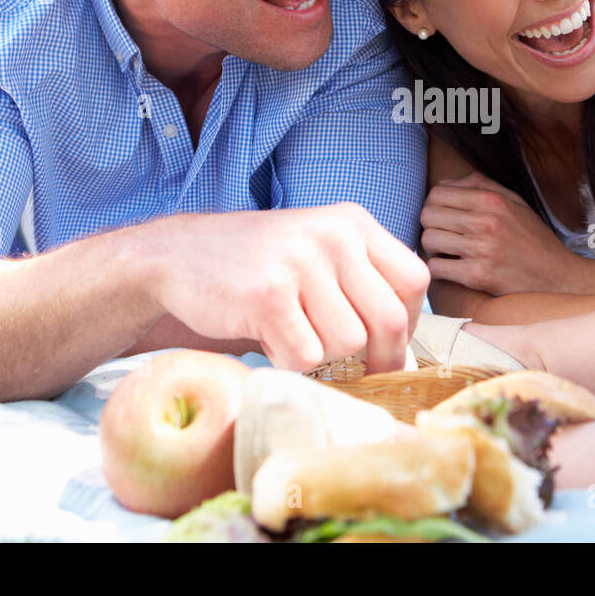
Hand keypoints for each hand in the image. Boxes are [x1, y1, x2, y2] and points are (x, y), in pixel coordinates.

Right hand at [147, 203, 427, 374]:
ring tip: (294, 336)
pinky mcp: (269, 294)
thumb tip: (404, 351)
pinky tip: (269, 339)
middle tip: (357, 372)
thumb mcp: (319, 253)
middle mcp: (334, 235)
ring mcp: (301, 262)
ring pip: (348, 343)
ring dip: (324, 358)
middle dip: (379, 359)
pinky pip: (306, 356)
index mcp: (353, 223)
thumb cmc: (259, 267)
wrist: (179, 255)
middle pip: (390, 319)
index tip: (387, 346)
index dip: (408, 325)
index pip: (415, 280)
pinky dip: (290, 362)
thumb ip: (360, 284)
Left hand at [420, 172, 587, 294]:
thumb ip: (479, 186)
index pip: (438, 193)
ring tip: (448, 252)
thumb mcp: (515, 202)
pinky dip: (439, 269)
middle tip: (443, 235)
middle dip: (430, 225)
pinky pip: (437, 267)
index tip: (442, 216)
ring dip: (433, 248)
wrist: (557, 278)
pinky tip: (452, 269)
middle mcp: (486, 222)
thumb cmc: (533, 239)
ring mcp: (481, 249)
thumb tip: (443, 183)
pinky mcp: (478, 276)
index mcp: (493, 201)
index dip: (433, 204)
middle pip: (428, 215)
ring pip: (429, 240)